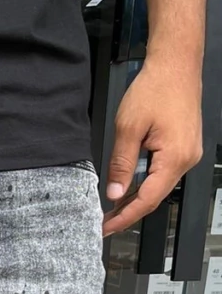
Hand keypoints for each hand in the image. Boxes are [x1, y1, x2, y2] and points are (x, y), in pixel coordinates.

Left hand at [102, 58, 202, 236]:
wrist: (176, 65)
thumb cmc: (155, 88)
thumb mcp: (128, 128)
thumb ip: (121, 164)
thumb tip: (115, 193)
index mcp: (174, 158)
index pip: (147, 199)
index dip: (125, 217)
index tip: (106, 228)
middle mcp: (186, 159)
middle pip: (155, 196)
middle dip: (129, 212)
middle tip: (105, 223)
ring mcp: (188, 154)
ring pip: (159, 186)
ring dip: (136, 198)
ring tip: (112, 210)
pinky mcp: (184, 148)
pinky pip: (163, 173)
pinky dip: (145, 184)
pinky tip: (129, 189)